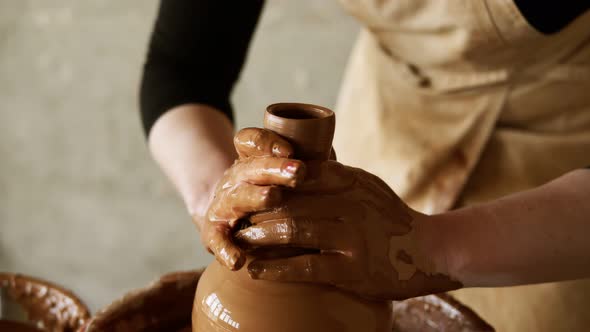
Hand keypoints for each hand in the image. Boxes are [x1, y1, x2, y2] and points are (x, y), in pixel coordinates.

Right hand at [197, 128, 305, 269]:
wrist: (229, 222)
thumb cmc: (271, 197)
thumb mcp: (284, 178)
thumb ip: (307, 168)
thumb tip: (338, 168)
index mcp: (251, 161)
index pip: (250, 141)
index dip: (267, 142)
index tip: (291, 149)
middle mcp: (235, 179)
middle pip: (251, 167)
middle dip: (275, 167)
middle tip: (298, 171)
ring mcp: (223, 204)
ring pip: (237, 196)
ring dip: (255, 196)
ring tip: (272, 197)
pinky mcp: (214, 232)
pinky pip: (218, 241)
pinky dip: (227, 250)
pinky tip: (239, 260)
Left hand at [235, 160, 461, 299]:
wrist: (429, 250)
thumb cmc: (391, 217)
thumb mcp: (366, 185)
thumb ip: (335, 175)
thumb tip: (299, 166)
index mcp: (350, 181)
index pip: (299, 172)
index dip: (268, 179)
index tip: (246, 186)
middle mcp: (349, 204)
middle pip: (288, 201)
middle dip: (256, 208)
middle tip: (234, 215)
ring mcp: (350, 237)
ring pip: (291, 231)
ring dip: (259, 236)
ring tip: (239, 239)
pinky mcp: (351, 268)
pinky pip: (304, 267)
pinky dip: (275, 269)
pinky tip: (256, 270)